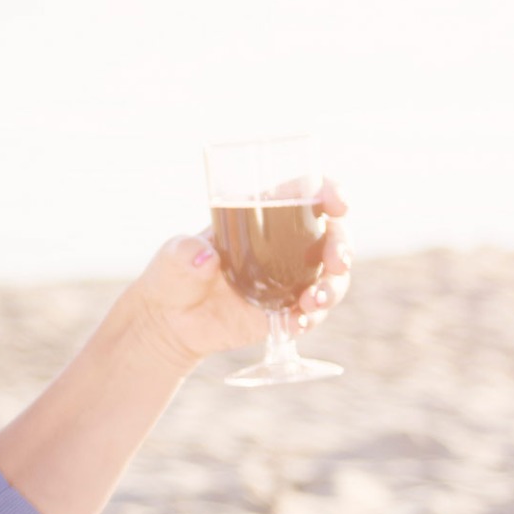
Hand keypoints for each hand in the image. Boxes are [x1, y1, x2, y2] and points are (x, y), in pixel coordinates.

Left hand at [120, 180, 350, 368]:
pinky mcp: (287, 309)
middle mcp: (286, 244)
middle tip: (336, 261)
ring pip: (332, 276)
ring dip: (333, 286)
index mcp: (263, 216)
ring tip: (314, 300)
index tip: (339, 203)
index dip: (330, 192)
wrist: (171, 322)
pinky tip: (295, 322)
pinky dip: (311, 316)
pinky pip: (313, 312)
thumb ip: (181, 254)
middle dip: (343, 245)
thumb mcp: (170, 259)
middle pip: (333, 235)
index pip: (306, 193)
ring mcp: (291, 278)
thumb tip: (204, 258)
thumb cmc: (173, 276)